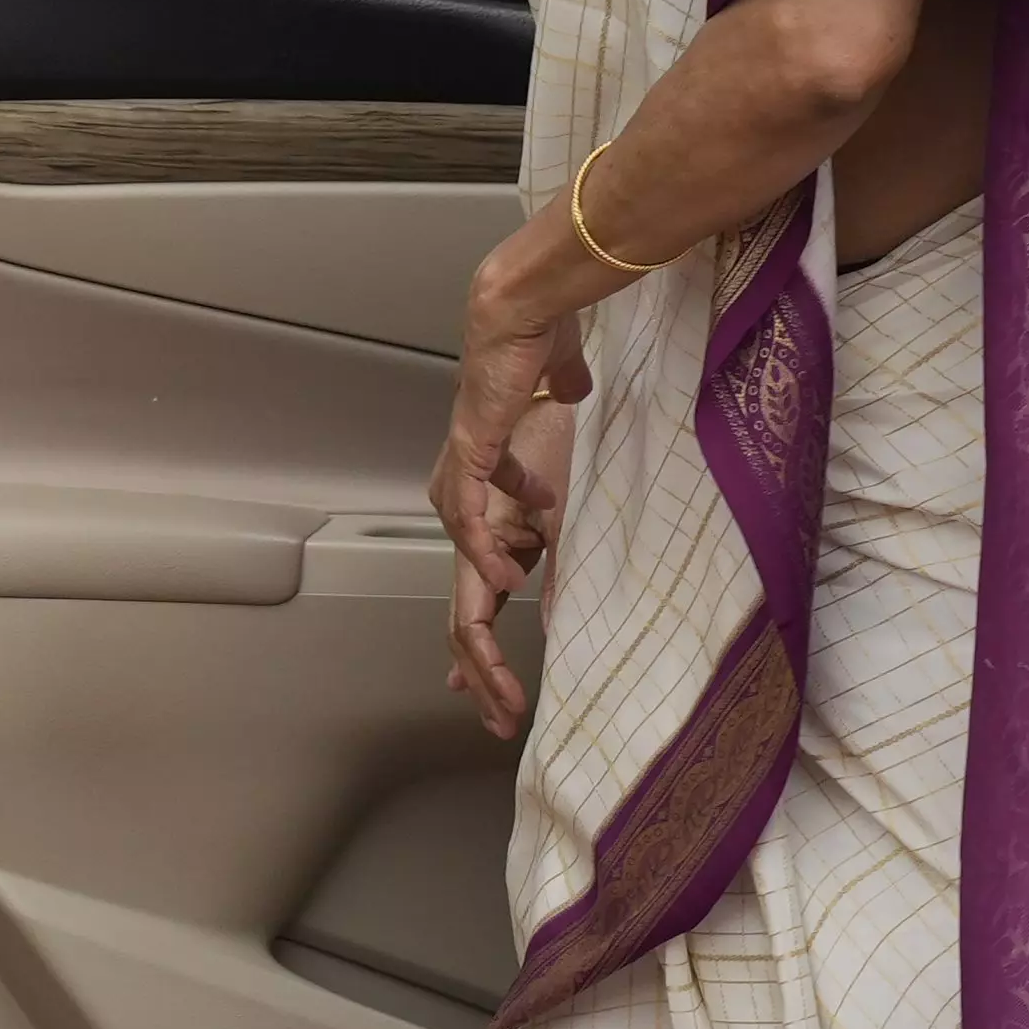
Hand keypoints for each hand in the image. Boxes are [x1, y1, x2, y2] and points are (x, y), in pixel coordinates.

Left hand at [432, 239, 596, 736]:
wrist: (524, 314)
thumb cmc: (537, 360)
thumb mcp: (557, 432)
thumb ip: (552, 453)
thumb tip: (566, 436)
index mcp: (485, 503)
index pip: (476, 588)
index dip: (482, 641)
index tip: (489, 692)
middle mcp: (464, 503)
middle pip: (462, 607)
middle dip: (479, 667)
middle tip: (496, 714)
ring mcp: (462, 484)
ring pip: (463, 581)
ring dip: (482, 638)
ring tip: (501, 680)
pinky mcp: (471, 457)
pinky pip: (472, 522)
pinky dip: (486, 557)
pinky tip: (505, 585)